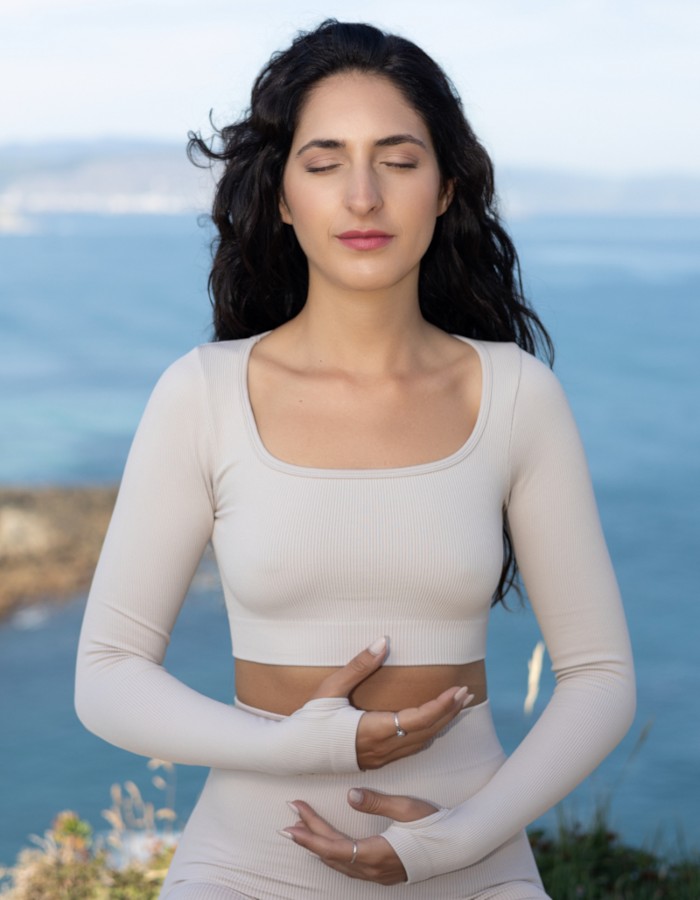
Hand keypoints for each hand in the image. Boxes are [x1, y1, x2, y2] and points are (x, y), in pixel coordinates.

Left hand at [281, 788, 439, 884]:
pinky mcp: (383, 873)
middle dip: (309, 836)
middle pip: (332, 855)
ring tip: (301, 829)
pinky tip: (327, 846)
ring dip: (318, 845)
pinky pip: (349, 867)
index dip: (311, 836)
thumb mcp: (407, 808)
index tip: (292, 824)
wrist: (457, 845)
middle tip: (289, 819)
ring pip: (339, 863)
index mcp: (377, 853)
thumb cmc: (434, 823)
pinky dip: (333, 854)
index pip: (334, 847)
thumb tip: (350, 795)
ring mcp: (379, 875)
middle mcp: (374, 869)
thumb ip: (377, 801)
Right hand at [310, 637, 472, 769]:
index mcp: (373, 730)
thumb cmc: (309, 720)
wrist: (291, 753)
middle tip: (465, 693)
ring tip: (454, 705)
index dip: (441, 706)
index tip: (457, 690)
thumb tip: (383, 641)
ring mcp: (379, 758)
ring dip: (440, 723)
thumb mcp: (331, 690)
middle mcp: (381, 748)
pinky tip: (431, 723)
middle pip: (426, 732)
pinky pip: (410, 749)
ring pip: (420, 743)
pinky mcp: (375, 761)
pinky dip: (426, 733)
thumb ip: (359, 665)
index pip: (419, 719)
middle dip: (448, 712)